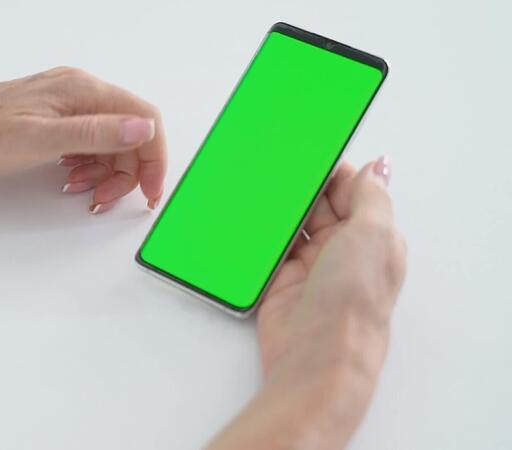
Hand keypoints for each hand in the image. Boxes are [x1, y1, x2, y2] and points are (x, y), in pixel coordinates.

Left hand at [0, 67, 166, 213]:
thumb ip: (95, 133)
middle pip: (129, 132)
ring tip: (83, 191)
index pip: (143, 117)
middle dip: (127, 170)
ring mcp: (65, 103)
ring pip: (109, 140)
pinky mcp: (52, 117)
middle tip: (107, 200)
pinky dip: (87, 165)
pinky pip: (87, 142)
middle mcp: (78, 91)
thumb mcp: (40, 139)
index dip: (154, 157)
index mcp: (82, 89)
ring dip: (106, 172)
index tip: (151, 191)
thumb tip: (143, 128)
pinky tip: (69, 178)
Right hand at [209, 156, 406, 449]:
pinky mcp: (281, 282)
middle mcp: (343, 250)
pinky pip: (269, 249)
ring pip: (292, 225)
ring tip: (257, 182)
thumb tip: (380, 166)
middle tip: (275, 160)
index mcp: (373, 236)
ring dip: (279, 208)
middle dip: (301, 186)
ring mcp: (311, 267)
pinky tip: (247, 214)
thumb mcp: (373, 235)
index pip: (352, 191)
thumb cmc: (352, 298)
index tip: (308, 146)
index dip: (332, 169)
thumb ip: (372, 196)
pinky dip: (260, 233)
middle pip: (319, 205)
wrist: (317, 355)